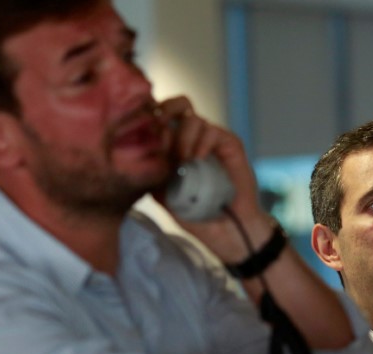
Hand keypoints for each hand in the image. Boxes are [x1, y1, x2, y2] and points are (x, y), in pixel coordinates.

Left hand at [154, 96, 271, 262]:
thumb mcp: (162, 194)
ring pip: (193, 118)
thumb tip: (147, 143)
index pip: (161, 118)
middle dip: (166, 109)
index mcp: (173, 147)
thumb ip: (154, 169)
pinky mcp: (230, 145)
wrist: (226, 230)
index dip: (149, 118)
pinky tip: (198, 159)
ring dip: (184, 137)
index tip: (142, 131)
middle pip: (178, 104)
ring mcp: (211, 142)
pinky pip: (212, 130)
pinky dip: (202, 142)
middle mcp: (192, 140)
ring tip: (184, 161)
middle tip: (159, 128)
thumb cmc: (195, 215)